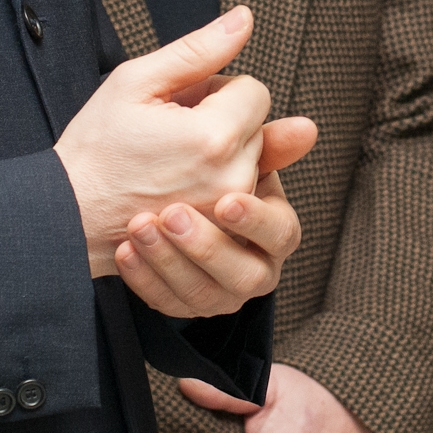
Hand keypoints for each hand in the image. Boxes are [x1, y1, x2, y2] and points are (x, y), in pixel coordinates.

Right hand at [55, 7, 304, 275]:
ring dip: (222, 151)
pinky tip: (180, 183)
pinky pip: (242, 192)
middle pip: (257, 123)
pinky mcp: (221, 233)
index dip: (216, 88)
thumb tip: (245, 18)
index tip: (181, 104)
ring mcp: (227, 211)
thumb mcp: (136, 81)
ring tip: (171, 160)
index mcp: (214, 136)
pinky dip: (219, 182)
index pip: (255, 90)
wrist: (69, 214)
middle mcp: (232, 178)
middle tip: (170, 131)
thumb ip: (199, 48)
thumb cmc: (95, 147)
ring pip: (252, 157)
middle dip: (221, 118)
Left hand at [114, 133, 312, 317]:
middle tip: (173, 214)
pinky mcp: (183, 304)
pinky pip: (167, 303)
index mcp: (276, 228)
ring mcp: (220, 292)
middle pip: (246, 275)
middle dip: (208, 247)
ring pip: (204, 295)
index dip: (256, 221)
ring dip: (170, 262)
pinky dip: (145, 278)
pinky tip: (126, 249)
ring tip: (140, 226)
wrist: (148, 190)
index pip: (281, 233)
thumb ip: (266, 140)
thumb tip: (307, 127)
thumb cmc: (204, 163)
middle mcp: (256, 267)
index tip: (224, 202)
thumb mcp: (234, 149)